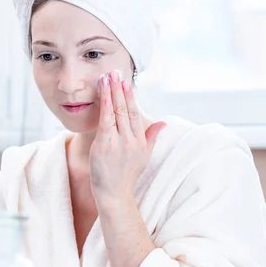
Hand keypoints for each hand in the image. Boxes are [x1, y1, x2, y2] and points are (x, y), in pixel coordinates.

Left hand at [89, 70, 165, 201]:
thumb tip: (163, 123)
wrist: (115, 193)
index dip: (130, 97)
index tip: (126, 83)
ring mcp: (118, 142)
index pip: (135, 114)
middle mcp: (131, 140)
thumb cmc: (127, 175)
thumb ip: (152, 137)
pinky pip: (105, 120)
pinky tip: (102, 92)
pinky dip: (104, 104)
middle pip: (126, 109)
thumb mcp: (144, 156)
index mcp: (140, 141)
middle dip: (120, 89)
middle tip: (116, 72)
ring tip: (107, 77)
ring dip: (111, 92)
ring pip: (116, 111)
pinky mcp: (104, 145)